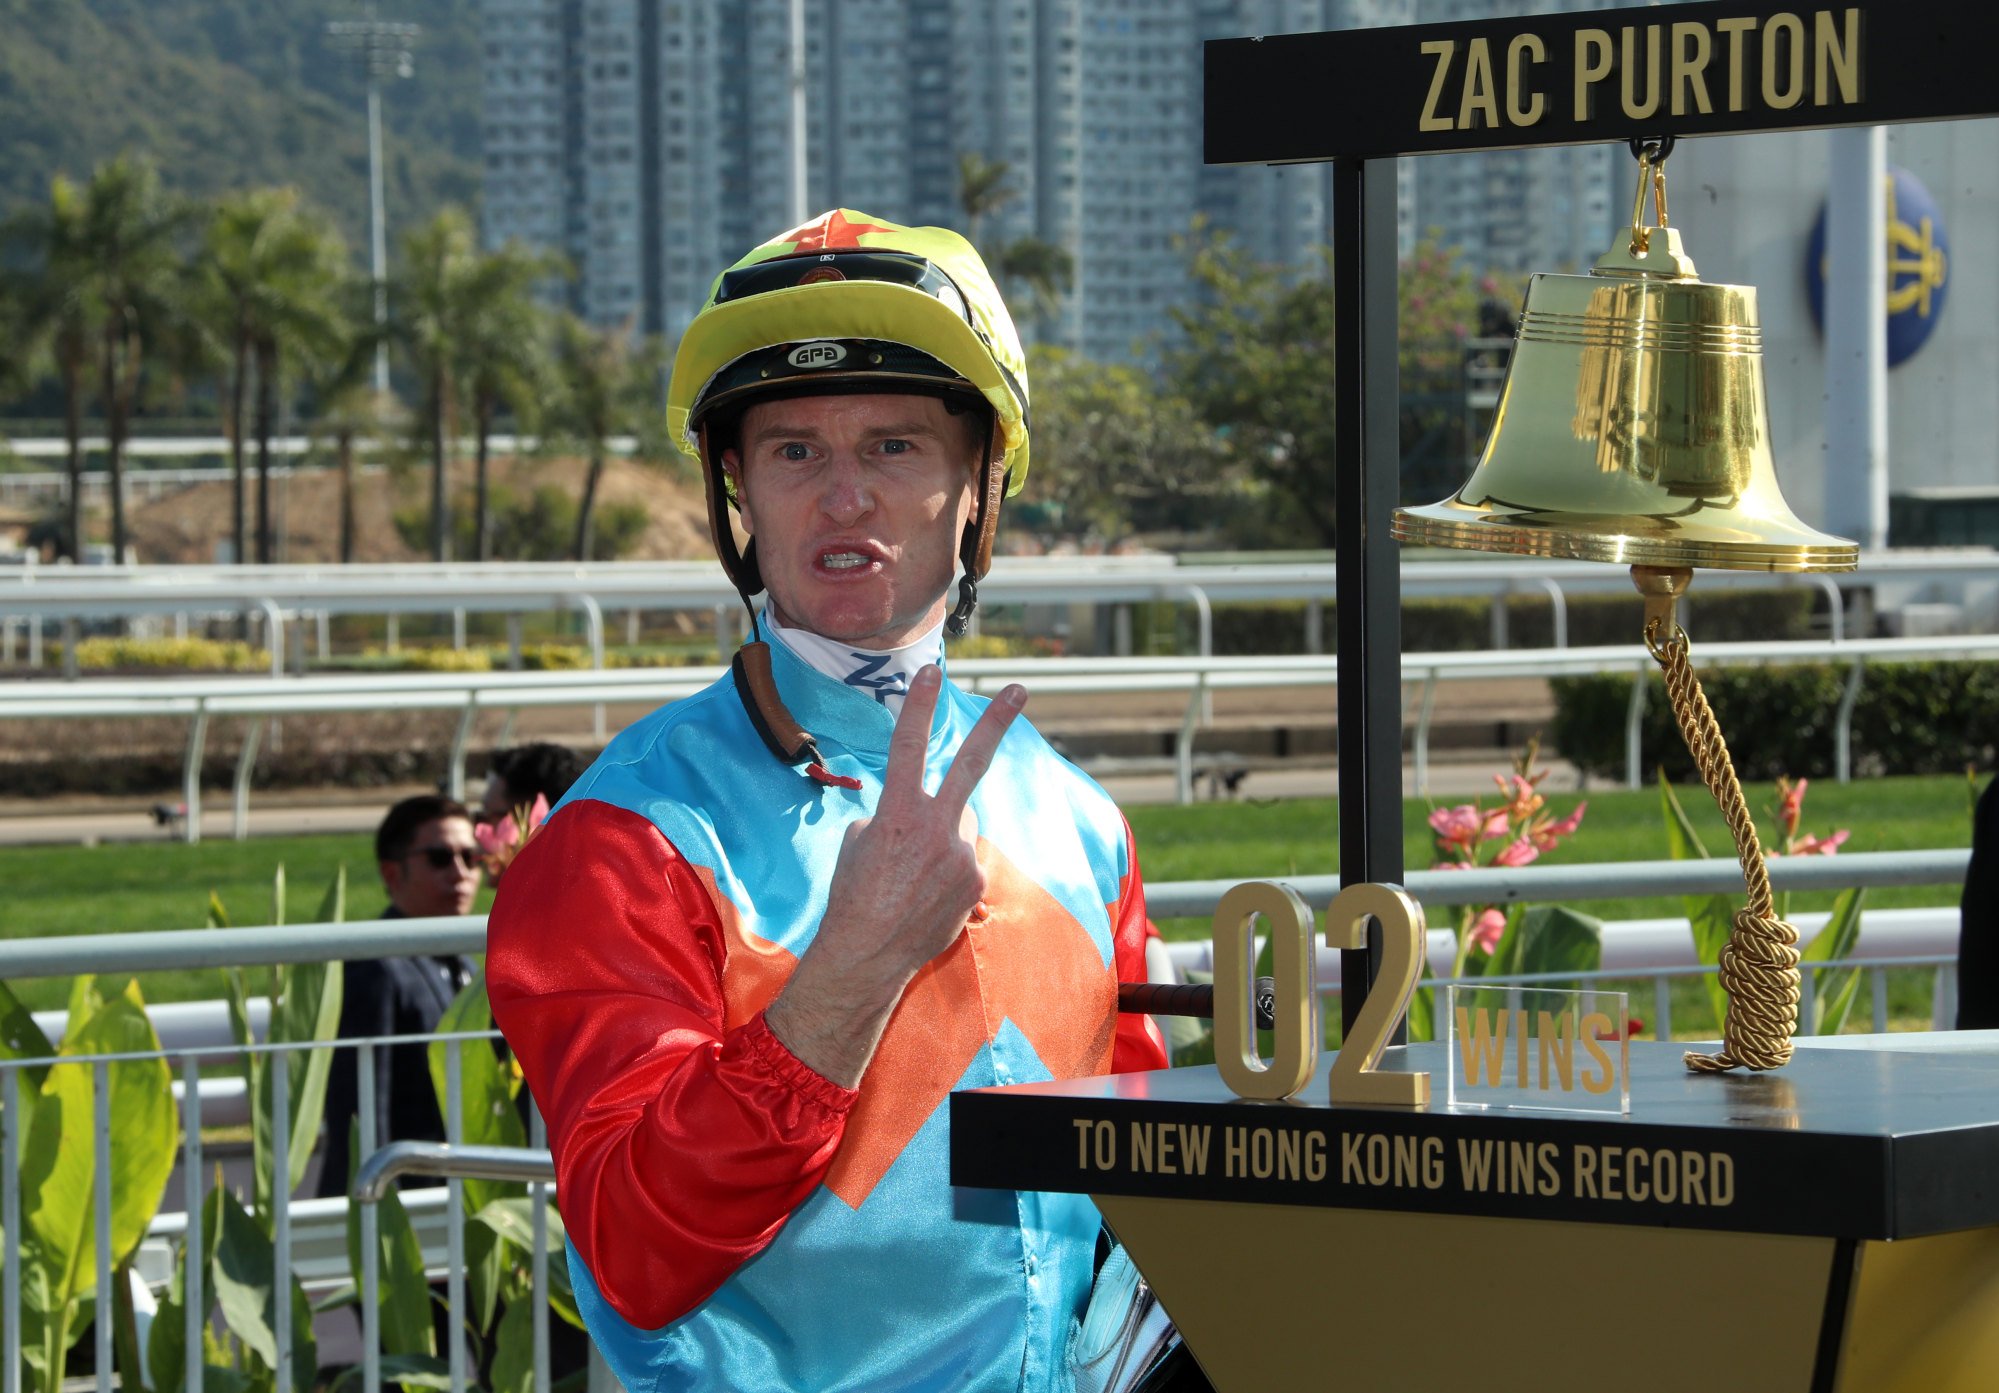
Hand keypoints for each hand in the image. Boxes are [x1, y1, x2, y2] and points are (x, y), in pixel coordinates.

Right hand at [766, 667, 1026, 1087]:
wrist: (868, 954)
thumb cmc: (852, 897)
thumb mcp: (857, 843)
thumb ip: (889, 817)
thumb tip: (913, 817)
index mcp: (897, 812)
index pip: (909, 746)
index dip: (919, 706)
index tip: (932, 671)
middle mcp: (935, 827)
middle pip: (971, 762)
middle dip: (996, 722)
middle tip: (1019, 690)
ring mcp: (960, 855)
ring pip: (959, 827)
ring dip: (943, 840)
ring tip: (914, 877)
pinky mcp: (975, 881)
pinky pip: (964, 862)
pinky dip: (948, 872)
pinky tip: (925, 896)